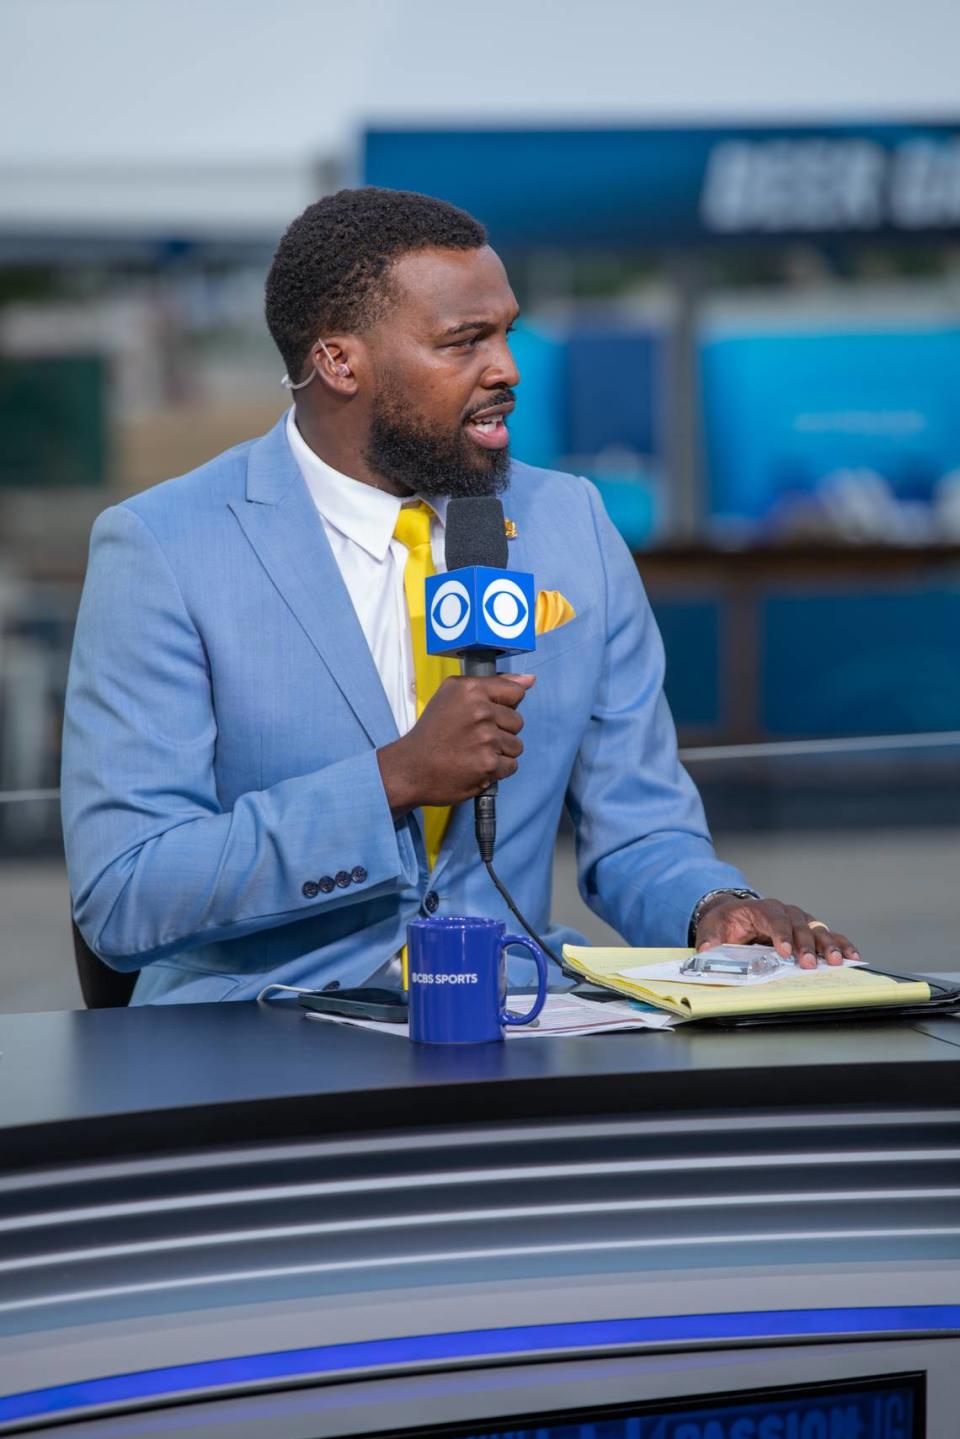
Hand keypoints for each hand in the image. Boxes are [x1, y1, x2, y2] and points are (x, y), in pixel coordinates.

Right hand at [377, 673, 534, 813]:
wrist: (411, 768)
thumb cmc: (432, 732)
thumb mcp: (452, 694)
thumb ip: (493, 684)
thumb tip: (529, 680)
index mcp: (471, 689)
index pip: (515, 692)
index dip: (504, 706)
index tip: (488, 715)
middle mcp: (480, 711)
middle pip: (518, 721)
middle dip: (501, 731)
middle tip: (475, 737)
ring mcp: (485, 739)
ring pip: (516, 745)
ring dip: (500, 752)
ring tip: (475, 752)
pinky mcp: (488, 765)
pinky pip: (511, 765)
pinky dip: (496, 770)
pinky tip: (476, 766)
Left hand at [695, 894, 859, 970]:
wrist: (736, 915)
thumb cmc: (726, 922)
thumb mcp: (712, 927)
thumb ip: (709, 938)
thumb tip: (706, 951)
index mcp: (762, 908)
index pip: (774, 919)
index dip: (780, 934)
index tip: (784, 951)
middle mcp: (785, 912)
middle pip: (799, 926)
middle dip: (806, 945)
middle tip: (810, 964)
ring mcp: (800, 920)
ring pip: (818, 930)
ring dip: (829, 946)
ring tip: (839, 961)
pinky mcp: (810, 931)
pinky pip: (829, 936)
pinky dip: (842, 945)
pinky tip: (853, 956)